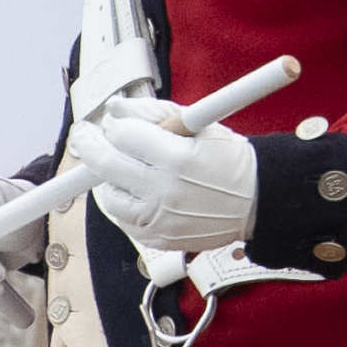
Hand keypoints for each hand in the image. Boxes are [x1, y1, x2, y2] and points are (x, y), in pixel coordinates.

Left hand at [68, 102, 260, 253]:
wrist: (259, 201)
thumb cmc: (231, 161)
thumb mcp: (198, 124)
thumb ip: (153, 113)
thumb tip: (116, 108)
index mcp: (177, 159)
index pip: (122, 135)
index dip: (113, 124)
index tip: (112, 120)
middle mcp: (165, 192)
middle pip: (106, 164)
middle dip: (90, 144)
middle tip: (87, 135)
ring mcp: (160, 220)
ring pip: (108, 196)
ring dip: (106, 177)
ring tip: (117, 166)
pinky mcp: (160, 239)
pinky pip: (123, 221)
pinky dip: (122, 203)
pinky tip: (131, 190)